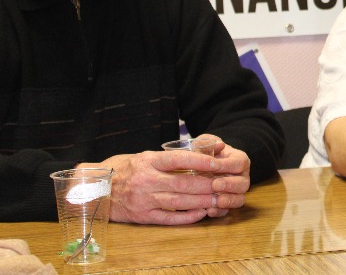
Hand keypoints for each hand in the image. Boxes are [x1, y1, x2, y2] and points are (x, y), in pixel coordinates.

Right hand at [78, 135, 250, 224]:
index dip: (200, 161)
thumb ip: (168, 158)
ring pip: (179, 202)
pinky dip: (187, 216)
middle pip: (183, 183)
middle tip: (224, 185)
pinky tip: (201, 212)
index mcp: (148, 162)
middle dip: (207, 185)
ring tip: (218, 199)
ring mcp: (144, 200)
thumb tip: (200, 154)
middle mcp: (146, 180)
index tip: (217, 162)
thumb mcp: (143, 157)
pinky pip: (169, 218)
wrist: (95, 189)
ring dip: (201, 201)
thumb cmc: (124, 169)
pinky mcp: (142, 216)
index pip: (179, 159)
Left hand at [202, 134, 250, 217]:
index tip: (213, 165)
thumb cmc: (207, 153)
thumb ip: (209, 142)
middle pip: (243, 184)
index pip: (239, 163)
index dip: (227, 165)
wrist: (204, 166)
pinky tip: (209, 211)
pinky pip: (227, 211)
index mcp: (240, 161)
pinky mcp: (227, 205)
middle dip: (230, 185)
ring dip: (229, 201)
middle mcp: (241, 178)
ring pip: (239, 199)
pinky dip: (219, 212)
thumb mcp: (206, 143)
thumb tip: (219, 145)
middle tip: (215, 185)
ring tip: (216, 201)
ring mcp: (236, 193)